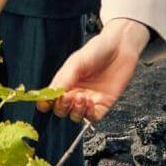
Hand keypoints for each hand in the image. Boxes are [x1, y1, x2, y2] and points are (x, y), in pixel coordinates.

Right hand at [36, 19, 150, 122]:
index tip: (45, 103)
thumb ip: (64, 79)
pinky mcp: (103, 104)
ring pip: (75, 116)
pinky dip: (89, 113)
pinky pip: (92, 117)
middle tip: (67, 97)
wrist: (120, 48)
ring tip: (81, 97)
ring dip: (75, 111)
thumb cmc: (97, 50)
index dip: (45, 103)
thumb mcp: (76, 62)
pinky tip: (90, 101)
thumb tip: (51, 94)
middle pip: (61, 110)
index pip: (50, 98)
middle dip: (61, 107)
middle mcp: (75, 92)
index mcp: (64, 81)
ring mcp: (88, 99)